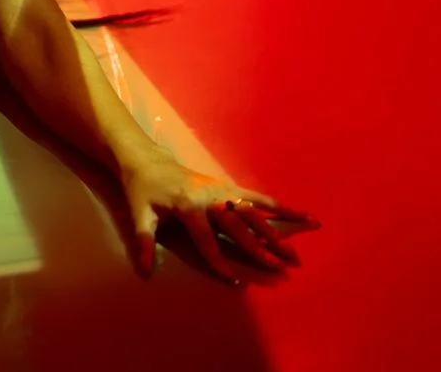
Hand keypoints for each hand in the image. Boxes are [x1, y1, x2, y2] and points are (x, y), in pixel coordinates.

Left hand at [121, 153, 318, 283]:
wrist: (146, 159)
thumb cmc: (142, 189)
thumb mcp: (139, 214)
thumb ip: (144, 242)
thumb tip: (146, 271)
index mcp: (188, 205)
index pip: (207, 241)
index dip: (219, 262)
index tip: (235, 281)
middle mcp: (209, 197)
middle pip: (238, 225)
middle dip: (260, 247)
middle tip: (281, 266)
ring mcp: (221, 190)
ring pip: (253, 211)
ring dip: (278, 227)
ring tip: (300, 244)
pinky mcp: (227, 186)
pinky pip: (256, 197)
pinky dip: (278, 206)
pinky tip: (301, 214)